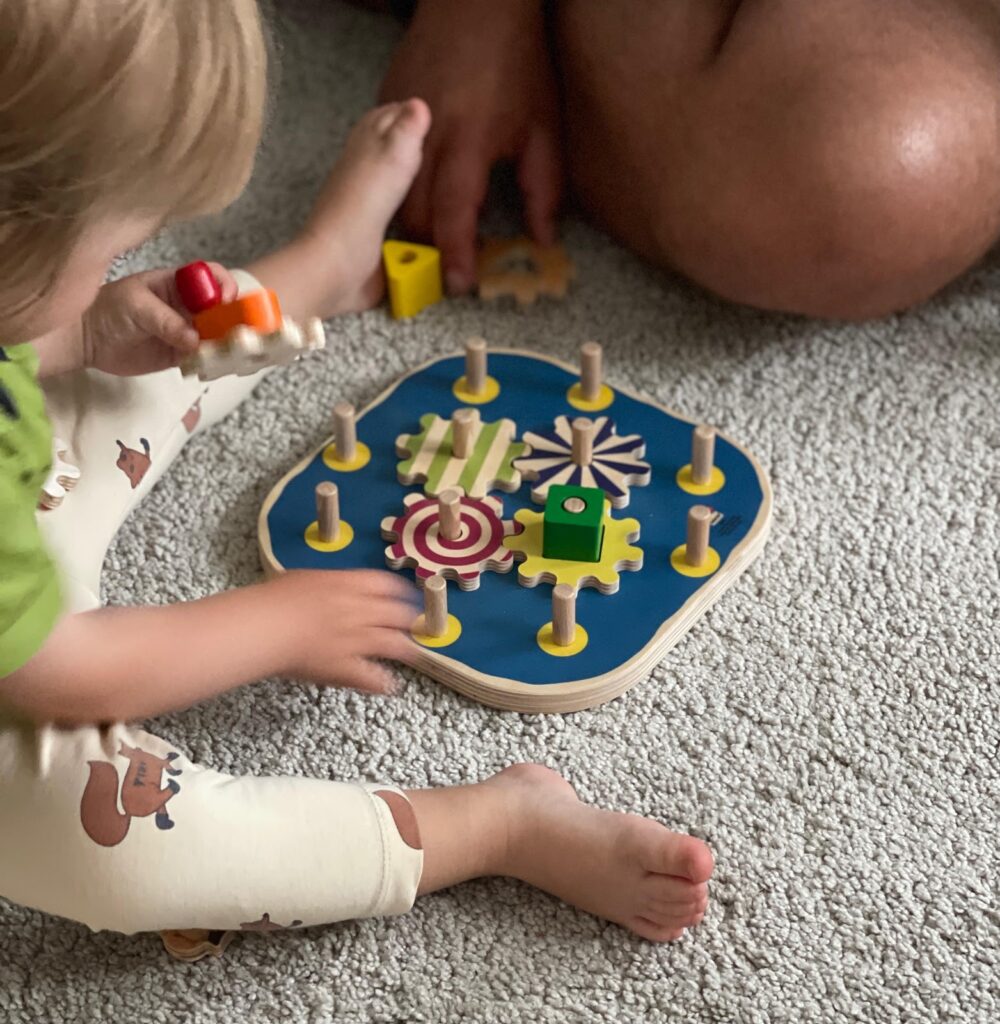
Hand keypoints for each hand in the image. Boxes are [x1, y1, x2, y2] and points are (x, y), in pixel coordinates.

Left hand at [82, 264, 237, 375]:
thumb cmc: (107, 310)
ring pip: (216, 335)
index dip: (224, 286)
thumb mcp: (135, 306)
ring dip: (225, 344)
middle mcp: (187, 306)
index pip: (212, 277)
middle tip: (234, 335)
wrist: (85, 339)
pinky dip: (211, 362)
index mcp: (178, 284)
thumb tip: (194, 340)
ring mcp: (186, 331)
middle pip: (221, 308)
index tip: (226, 303)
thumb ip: (166, 320)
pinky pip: (203, 357)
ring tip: (225, 354)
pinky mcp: (180, 354)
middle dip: (233, 320)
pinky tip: (213, 366)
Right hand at [270, 569, 420, 693]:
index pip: (388, 585)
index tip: (408, 596)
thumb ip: (328, 584)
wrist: (264, 626)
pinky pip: (372, 677)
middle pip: (397, 613)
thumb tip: (333, 586)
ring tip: (412, 653)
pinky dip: (383, 682)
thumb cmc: (274, 599)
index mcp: (348, 584)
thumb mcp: (304, 578)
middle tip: (414, 624)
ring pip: (393, 644)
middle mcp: (359, 610)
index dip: (402, 592)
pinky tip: (388, 686)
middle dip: (409, 619)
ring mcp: (355, 640)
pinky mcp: (345, 667)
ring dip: (405, 649)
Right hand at [379, 0, 562, 293]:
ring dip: (412, 223)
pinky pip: (384, 164)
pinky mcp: (383, 109)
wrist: (475, 2)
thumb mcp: (544, 128)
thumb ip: (544, 189)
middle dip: (428, 248)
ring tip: (434, 240)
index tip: (460, 284)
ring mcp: (398, 121)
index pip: (455, 211)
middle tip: (447, 269)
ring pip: (392, 193)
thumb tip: (543, 240)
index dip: (456, 253)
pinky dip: (397, 189)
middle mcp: (427, 135)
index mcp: (469, 140)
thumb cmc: (519, 65)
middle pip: (414, 211)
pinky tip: (417, 197)